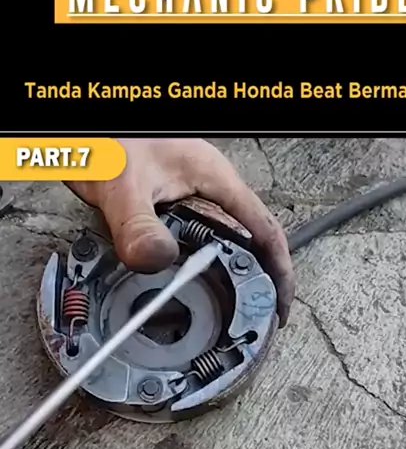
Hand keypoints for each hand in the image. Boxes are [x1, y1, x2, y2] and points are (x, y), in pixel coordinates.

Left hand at [65, 139, 294, 325]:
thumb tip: (157, 261)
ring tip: (233, 309)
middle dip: (261, 279)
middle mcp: (210, 187)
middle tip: (259, 316)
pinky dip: (202, 266)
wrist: (83, 131)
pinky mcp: (171, 204)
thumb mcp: (122, 184)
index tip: (279, 303)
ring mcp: (192, 195)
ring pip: (226, 240)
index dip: (279, 270)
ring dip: (232, 274)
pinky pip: (199, 239)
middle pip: (252, 239)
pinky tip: (188, 282)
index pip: (265, 230)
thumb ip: (137, 224)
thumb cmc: (108, 139)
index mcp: (215, 179)